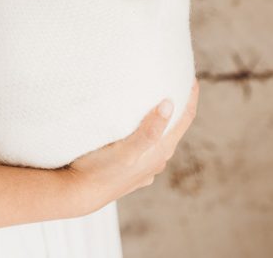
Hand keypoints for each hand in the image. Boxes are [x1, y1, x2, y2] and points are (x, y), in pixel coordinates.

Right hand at [59, 79, 199, 216]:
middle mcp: (158, 160)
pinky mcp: (133, 171)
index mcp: (161, 151)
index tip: (192, 77)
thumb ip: (149, 130)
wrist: (79, 194)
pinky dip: (147, 134)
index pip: (185, 119)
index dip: (191, 97)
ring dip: (161, 121)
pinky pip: (146, 147)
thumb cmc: (100, 170)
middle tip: (171, 83)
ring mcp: (146, 168)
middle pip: (174, 128)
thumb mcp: (125, 149)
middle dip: (177, 107)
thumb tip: (169, 104)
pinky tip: (136, 130)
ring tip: (153, 102)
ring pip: (160, 139)